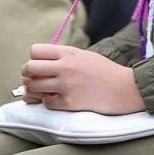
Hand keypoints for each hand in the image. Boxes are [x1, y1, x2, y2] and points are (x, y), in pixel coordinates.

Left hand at [21, 44, 145, 113]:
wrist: (125, 89)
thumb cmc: (105, 72)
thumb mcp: (85, 56)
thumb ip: (64, 57)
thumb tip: (40, 63)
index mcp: (69, 53)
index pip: (35, 51)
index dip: (34, 59)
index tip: (40, 66)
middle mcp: (65, 67)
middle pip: (29, 68)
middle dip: (28, 75)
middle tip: (35, 80)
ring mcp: (66, 85)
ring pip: (33, 87)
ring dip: (35, 90)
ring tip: (44, 91)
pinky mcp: (69, 103)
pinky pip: (46, 102)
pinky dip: (48, 102)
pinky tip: (57, 99)